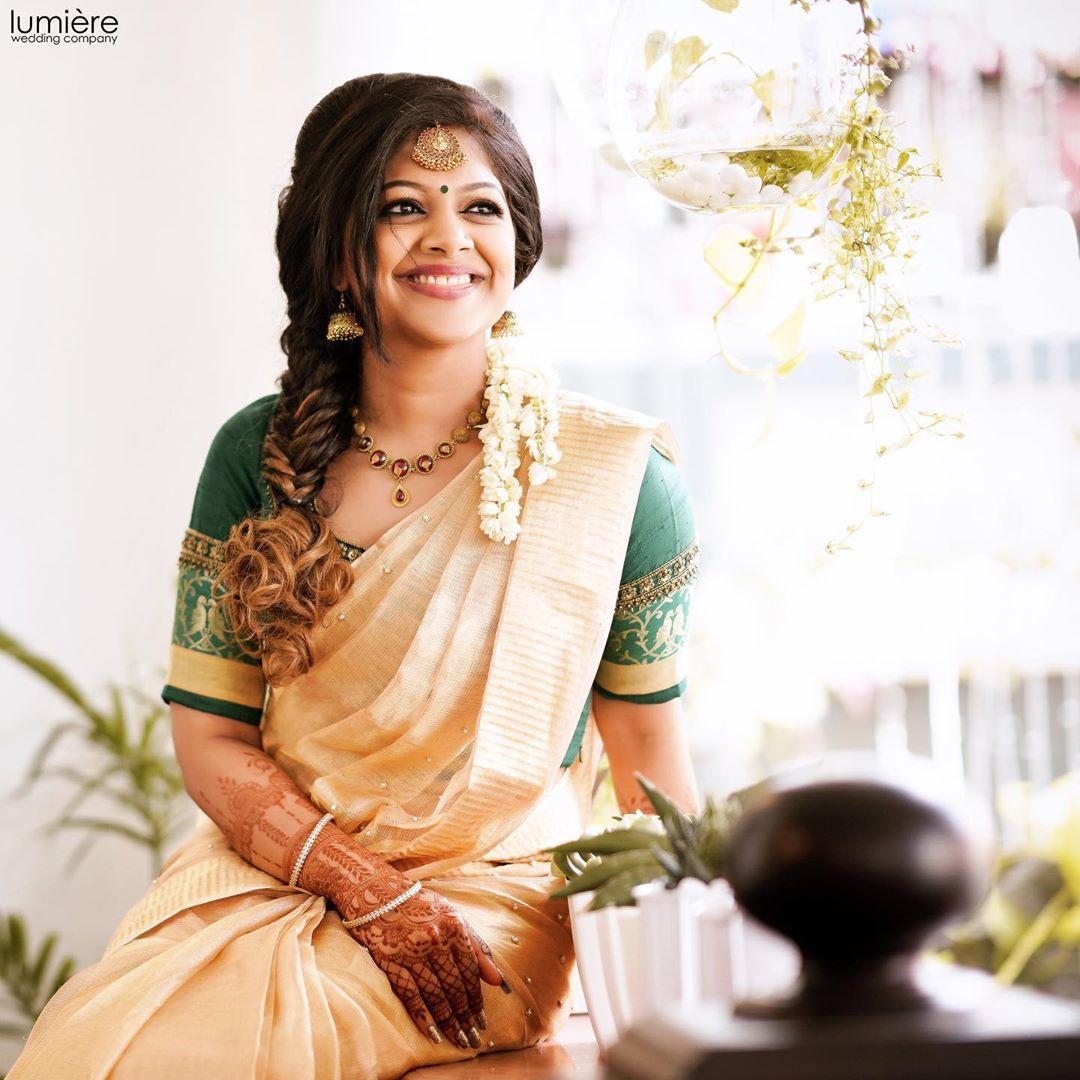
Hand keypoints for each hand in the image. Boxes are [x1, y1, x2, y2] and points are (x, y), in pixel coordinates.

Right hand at [347, 887, 505, 1046]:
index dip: (477, 999)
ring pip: (435, 994)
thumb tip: (497, 980)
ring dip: (448, 1021)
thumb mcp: (453, 916)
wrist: (376, 892)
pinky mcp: (389, 961)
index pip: (470, 971)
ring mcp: (411, 951)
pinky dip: (422, 1016)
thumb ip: (476, 945)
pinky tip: (433, 1033)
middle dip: (465, 1016)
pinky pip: (410, 995)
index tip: (482, 1020)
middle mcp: (434, 939)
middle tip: (473, 1038)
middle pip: (454, 986)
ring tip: (458, 1040)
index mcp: (453, 926)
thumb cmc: (419, 905)